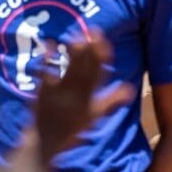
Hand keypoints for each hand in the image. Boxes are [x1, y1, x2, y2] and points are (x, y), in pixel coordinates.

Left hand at [33, 31, 134, 162]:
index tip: (103, 42)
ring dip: (72, 53)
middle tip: (93, 30)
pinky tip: (46, 45)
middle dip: (89, 50)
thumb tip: (129, 88)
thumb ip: (111, 101)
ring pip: (68, 70)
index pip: (98, 76)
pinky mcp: (41, 93)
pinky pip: (44, 74)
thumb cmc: (72, 128)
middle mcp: (75, 96)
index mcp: (89, 100)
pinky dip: (46, 60)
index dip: (101, 58)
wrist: (46, 141)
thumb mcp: (94, 116)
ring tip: (76, 36)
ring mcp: (57, 94)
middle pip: (84, 70)